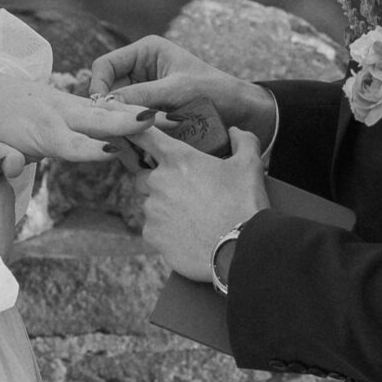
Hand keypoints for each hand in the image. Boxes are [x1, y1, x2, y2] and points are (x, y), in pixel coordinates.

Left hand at [0, 66, 157, 176]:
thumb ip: (2, 160)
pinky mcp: (73, 101)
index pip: (73, 144)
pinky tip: (151, 112)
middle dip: (130, 121)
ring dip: (138, 112)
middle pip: (101, 120)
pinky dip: (127, 108)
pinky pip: (105, 106)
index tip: (115, 150)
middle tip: (162, 121)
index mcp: (43, 132)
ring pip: (108, 110)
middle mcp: (61, 114)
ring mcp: (69, 104)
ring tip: (170, 115)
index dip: (92, 150)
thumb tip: (13, 167)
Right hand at [89, 35, 278, 148]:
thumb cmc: (216, 92)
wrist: (242, 112)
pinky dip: (130, 133)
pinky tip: (135, 146)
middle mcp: (140, 68)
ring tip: (127, 142)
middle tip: (112, 132)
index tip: (102, 111)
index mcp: (145, 51)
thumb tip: (107, 105)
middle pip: (107, 89)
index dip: (98, 86)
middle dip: (110, 110)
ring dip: (120, 124)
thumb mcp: (178, 91)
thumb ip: (143, 95)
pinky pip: (129, 121)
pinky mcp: (149, 111)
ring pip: (116, 109)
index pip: (105, 65)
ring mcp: (143, 91)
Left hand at [130, 125, 270, 281]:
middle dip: (158, 180)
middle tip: (185, 190)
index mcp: (178, 159)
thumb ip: (243, 141)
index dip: (136, 131)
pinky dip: (166, 230)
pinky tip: (189, 234)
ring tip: (193, 217)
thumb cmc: (244, 205)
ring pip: (151, 204)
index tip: (130, 131)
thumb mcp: (250, 166)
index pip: (145, 136)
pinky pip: (153, 228)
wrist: (240, 251)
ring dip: (165, 207)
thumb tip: (235, 132)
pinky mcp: (152, 235)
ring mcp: (152, 211)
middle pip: (144, 175)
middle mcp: (158, 182)